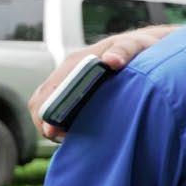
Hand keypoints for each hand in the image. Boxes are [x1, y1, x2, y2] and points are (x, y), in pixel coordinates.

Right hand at [30, 26, 172, 139]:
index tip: (53, 129)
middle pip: (42, 100)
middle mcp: (67, 72)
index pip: (50, 88)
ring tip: (69, 138)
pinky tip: (74, 133)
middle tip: (62, 139)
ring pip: (47, 106)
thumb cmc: (139, 47)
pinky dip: (60, 122)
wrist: (143, 47)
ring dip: (51, 123)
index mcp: (76, 62)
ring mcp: (69, 82)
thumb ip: (123, 51)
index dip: (47, 110)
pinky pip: (58, 108)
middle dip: (45, 121)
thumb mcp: (134, 46)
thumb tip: (112, 61)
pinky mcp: (76, 91)